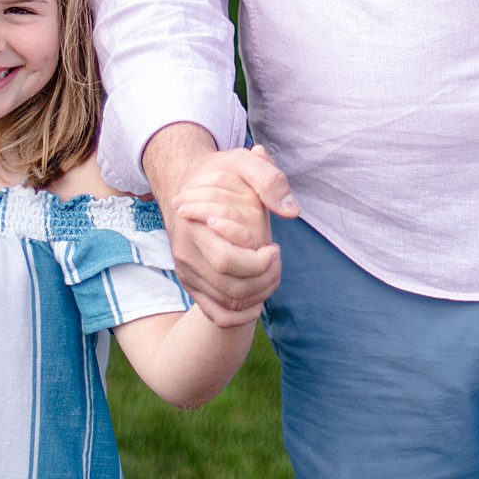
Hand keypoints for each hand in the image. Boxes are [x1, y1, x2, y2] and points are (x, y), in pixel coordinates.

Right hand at [164, 145, 294, 324]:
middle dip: (264, 279)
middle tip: (276, 259)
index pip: (226, 261)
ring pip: (226, 304)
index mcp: (195, 226)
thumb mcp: (242, 162)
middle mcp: (187, 254)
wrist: (187, 184)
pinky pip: (216, 314)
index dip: (258, 262)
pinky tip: (259, 298)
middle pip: (230, 287)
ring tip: (272, 272)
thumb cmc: (219, 173)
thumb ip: (268, 179)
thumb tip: (292, 211)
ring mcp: (187, 272)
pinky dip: (241, 315)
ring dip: (259, 295)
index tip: (273, 247)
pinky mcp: (192, 283)